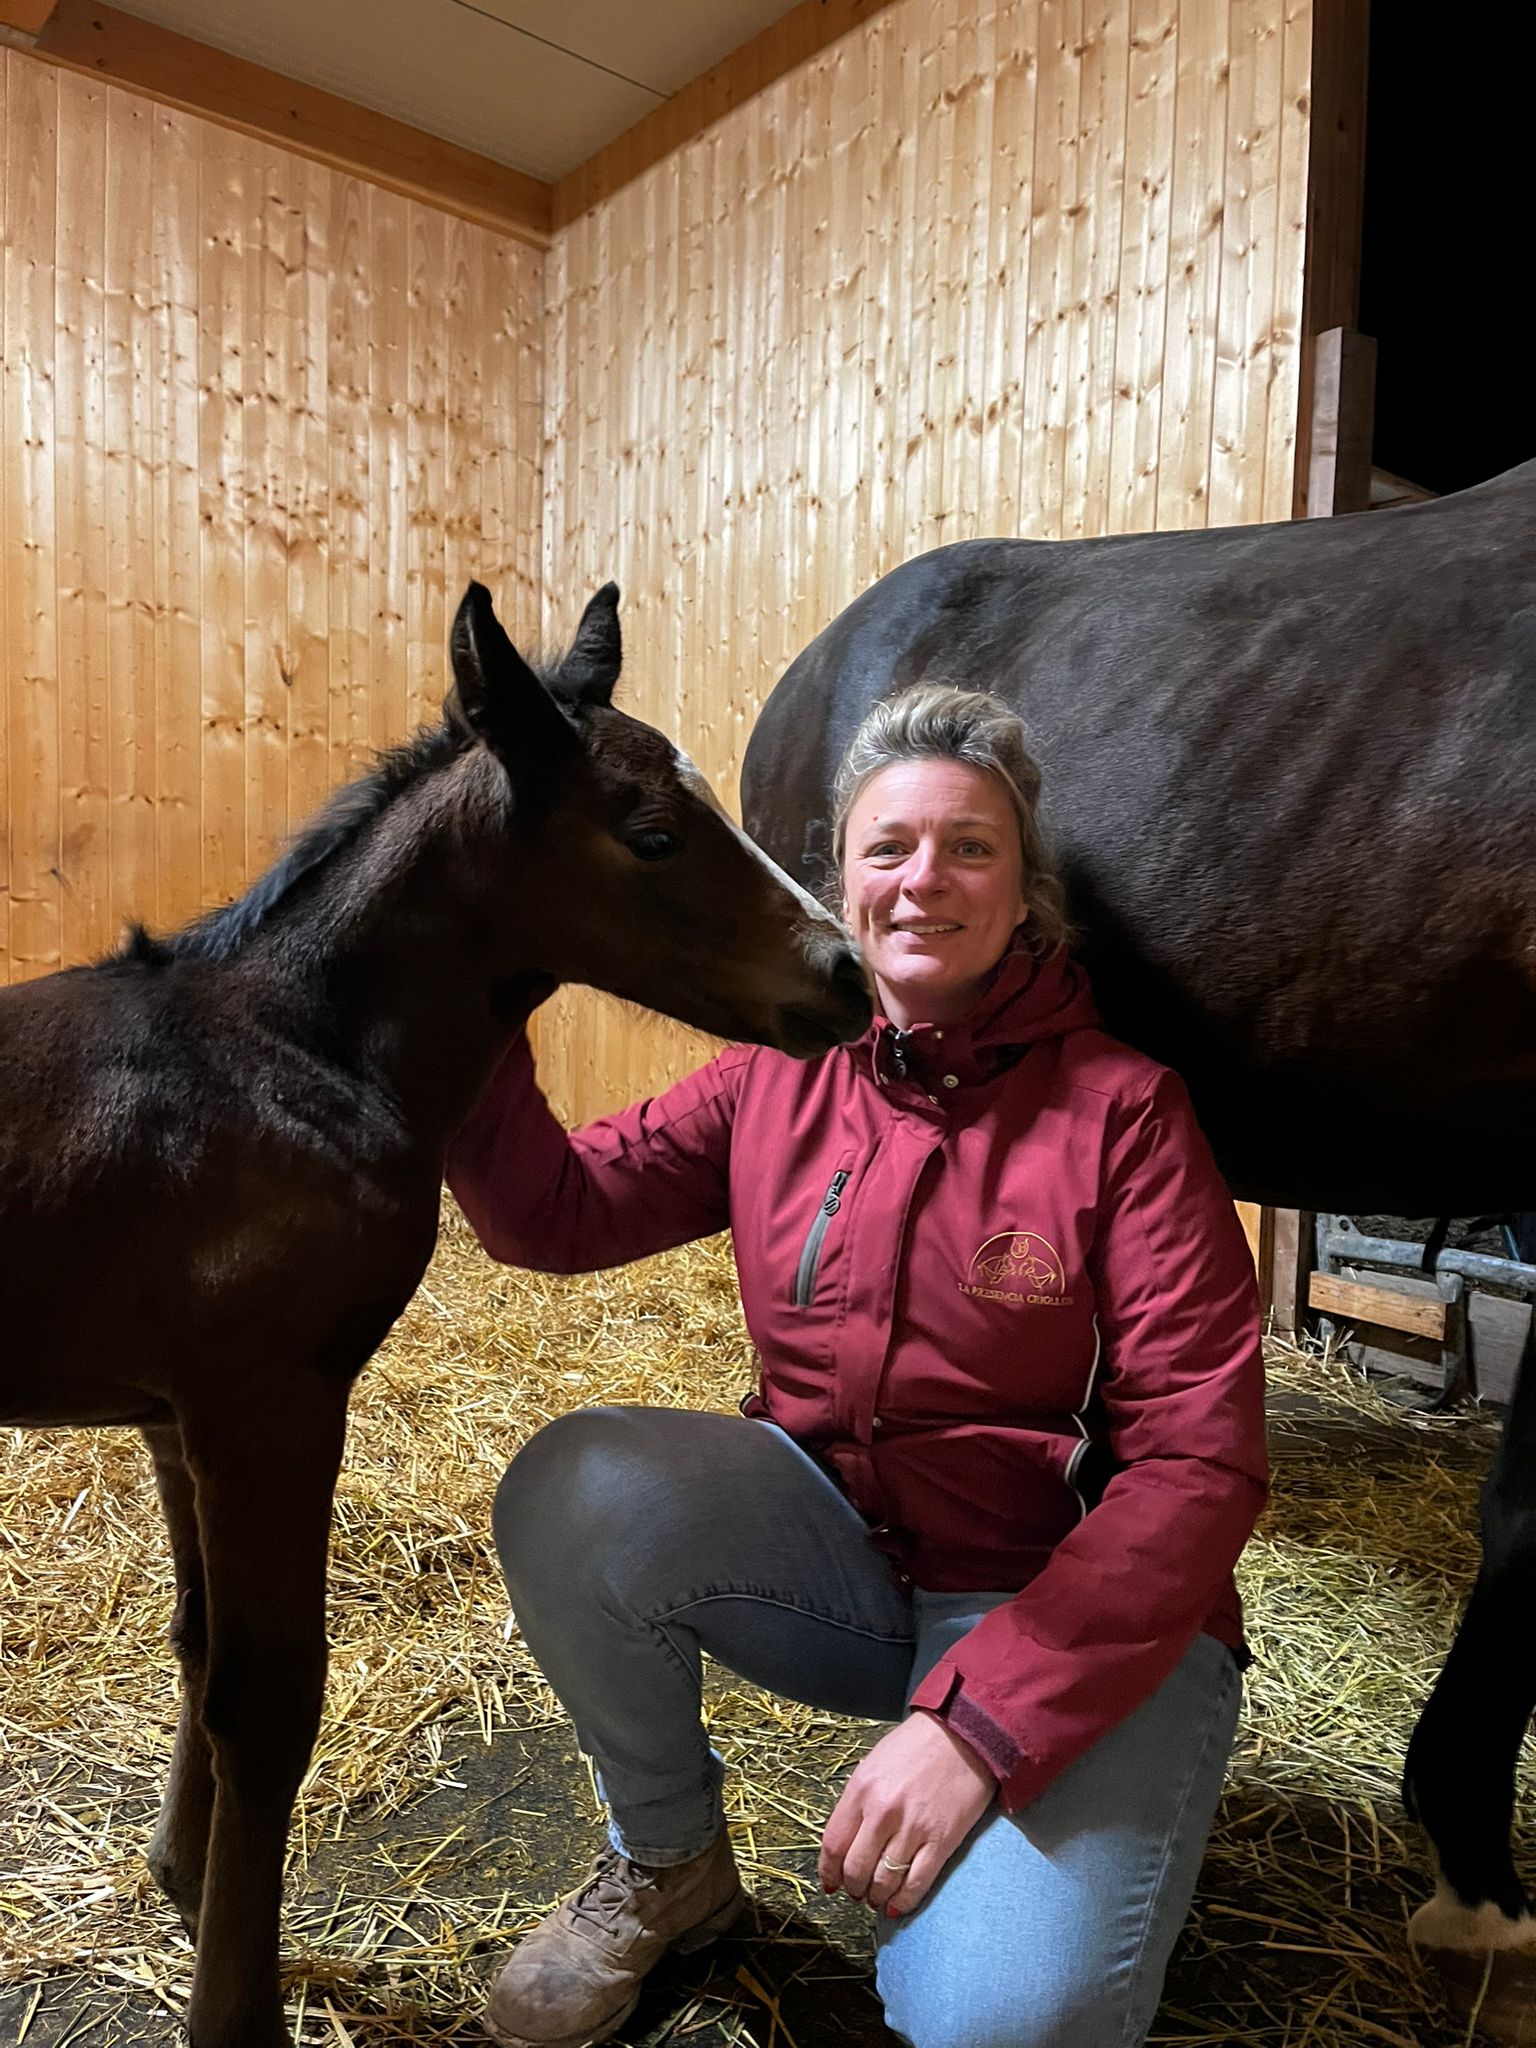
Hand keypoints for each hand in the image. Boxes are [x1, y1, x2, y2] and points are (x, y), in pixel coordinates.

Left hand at [818, 1711, 995, 1917]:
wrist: (963, 1734)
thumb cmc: (916, 1747)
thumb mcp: (874, 1765)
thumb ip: (857, 1802)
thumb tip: (846, 1843)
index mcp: (862, 1789)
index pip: (834, 1843)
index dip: (829, 1871)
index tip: (831, 1882)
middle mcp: (883, 1811)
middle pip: (855, 1868)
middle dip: (852, 1888)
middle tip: (857, 1891)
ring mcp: (913, 1828)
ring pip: (883, 1881)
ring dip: (875, 1896)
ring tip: (876, 1897)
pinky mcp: (942, 1841)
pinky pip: (916, 1884)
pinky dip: (903, 1901)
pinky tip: (897, 1904)